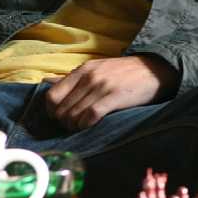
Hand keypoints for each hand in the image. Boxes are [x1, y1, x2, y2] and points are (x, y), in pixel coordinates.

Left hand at [43, 55, 179, 132]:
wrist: (152, 71)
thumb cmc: (122, 73)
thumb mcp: (95, 69)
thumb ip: (70, 78)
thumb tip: (45, 81)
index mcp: (82, 70)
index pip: (52, 95)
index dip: (51, 111)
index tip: (59, 117)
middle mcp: (89, 77)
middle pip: (63, 108)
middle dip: (64, 122)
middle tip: (71, 126)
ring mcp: (102, 86)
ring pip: (75, 114)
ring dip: (74, 126)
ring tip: (79, 128)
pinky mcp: (115, 96)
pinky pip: (92, 115)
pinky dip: (86, 125)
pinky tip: (89, 126)